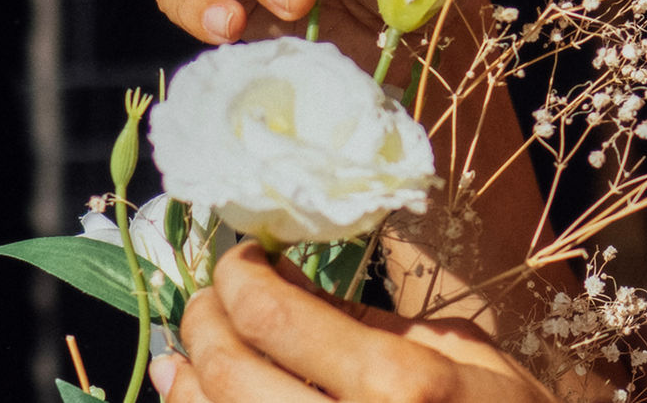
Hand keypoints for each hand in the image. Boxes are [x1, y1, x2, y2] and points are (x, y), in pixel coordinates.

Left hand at [159, 244, 560, 402]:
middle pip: (229, 373)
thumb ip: (367, 320)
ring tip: (186, 358)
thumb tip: (280, 284)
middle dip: (203, 323)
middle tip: (207, 302)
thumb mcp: (460, 351)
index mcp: (402, 386)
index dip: (236, 278)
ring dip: (187, 386)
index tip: (239, 260)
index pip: (273, 318)